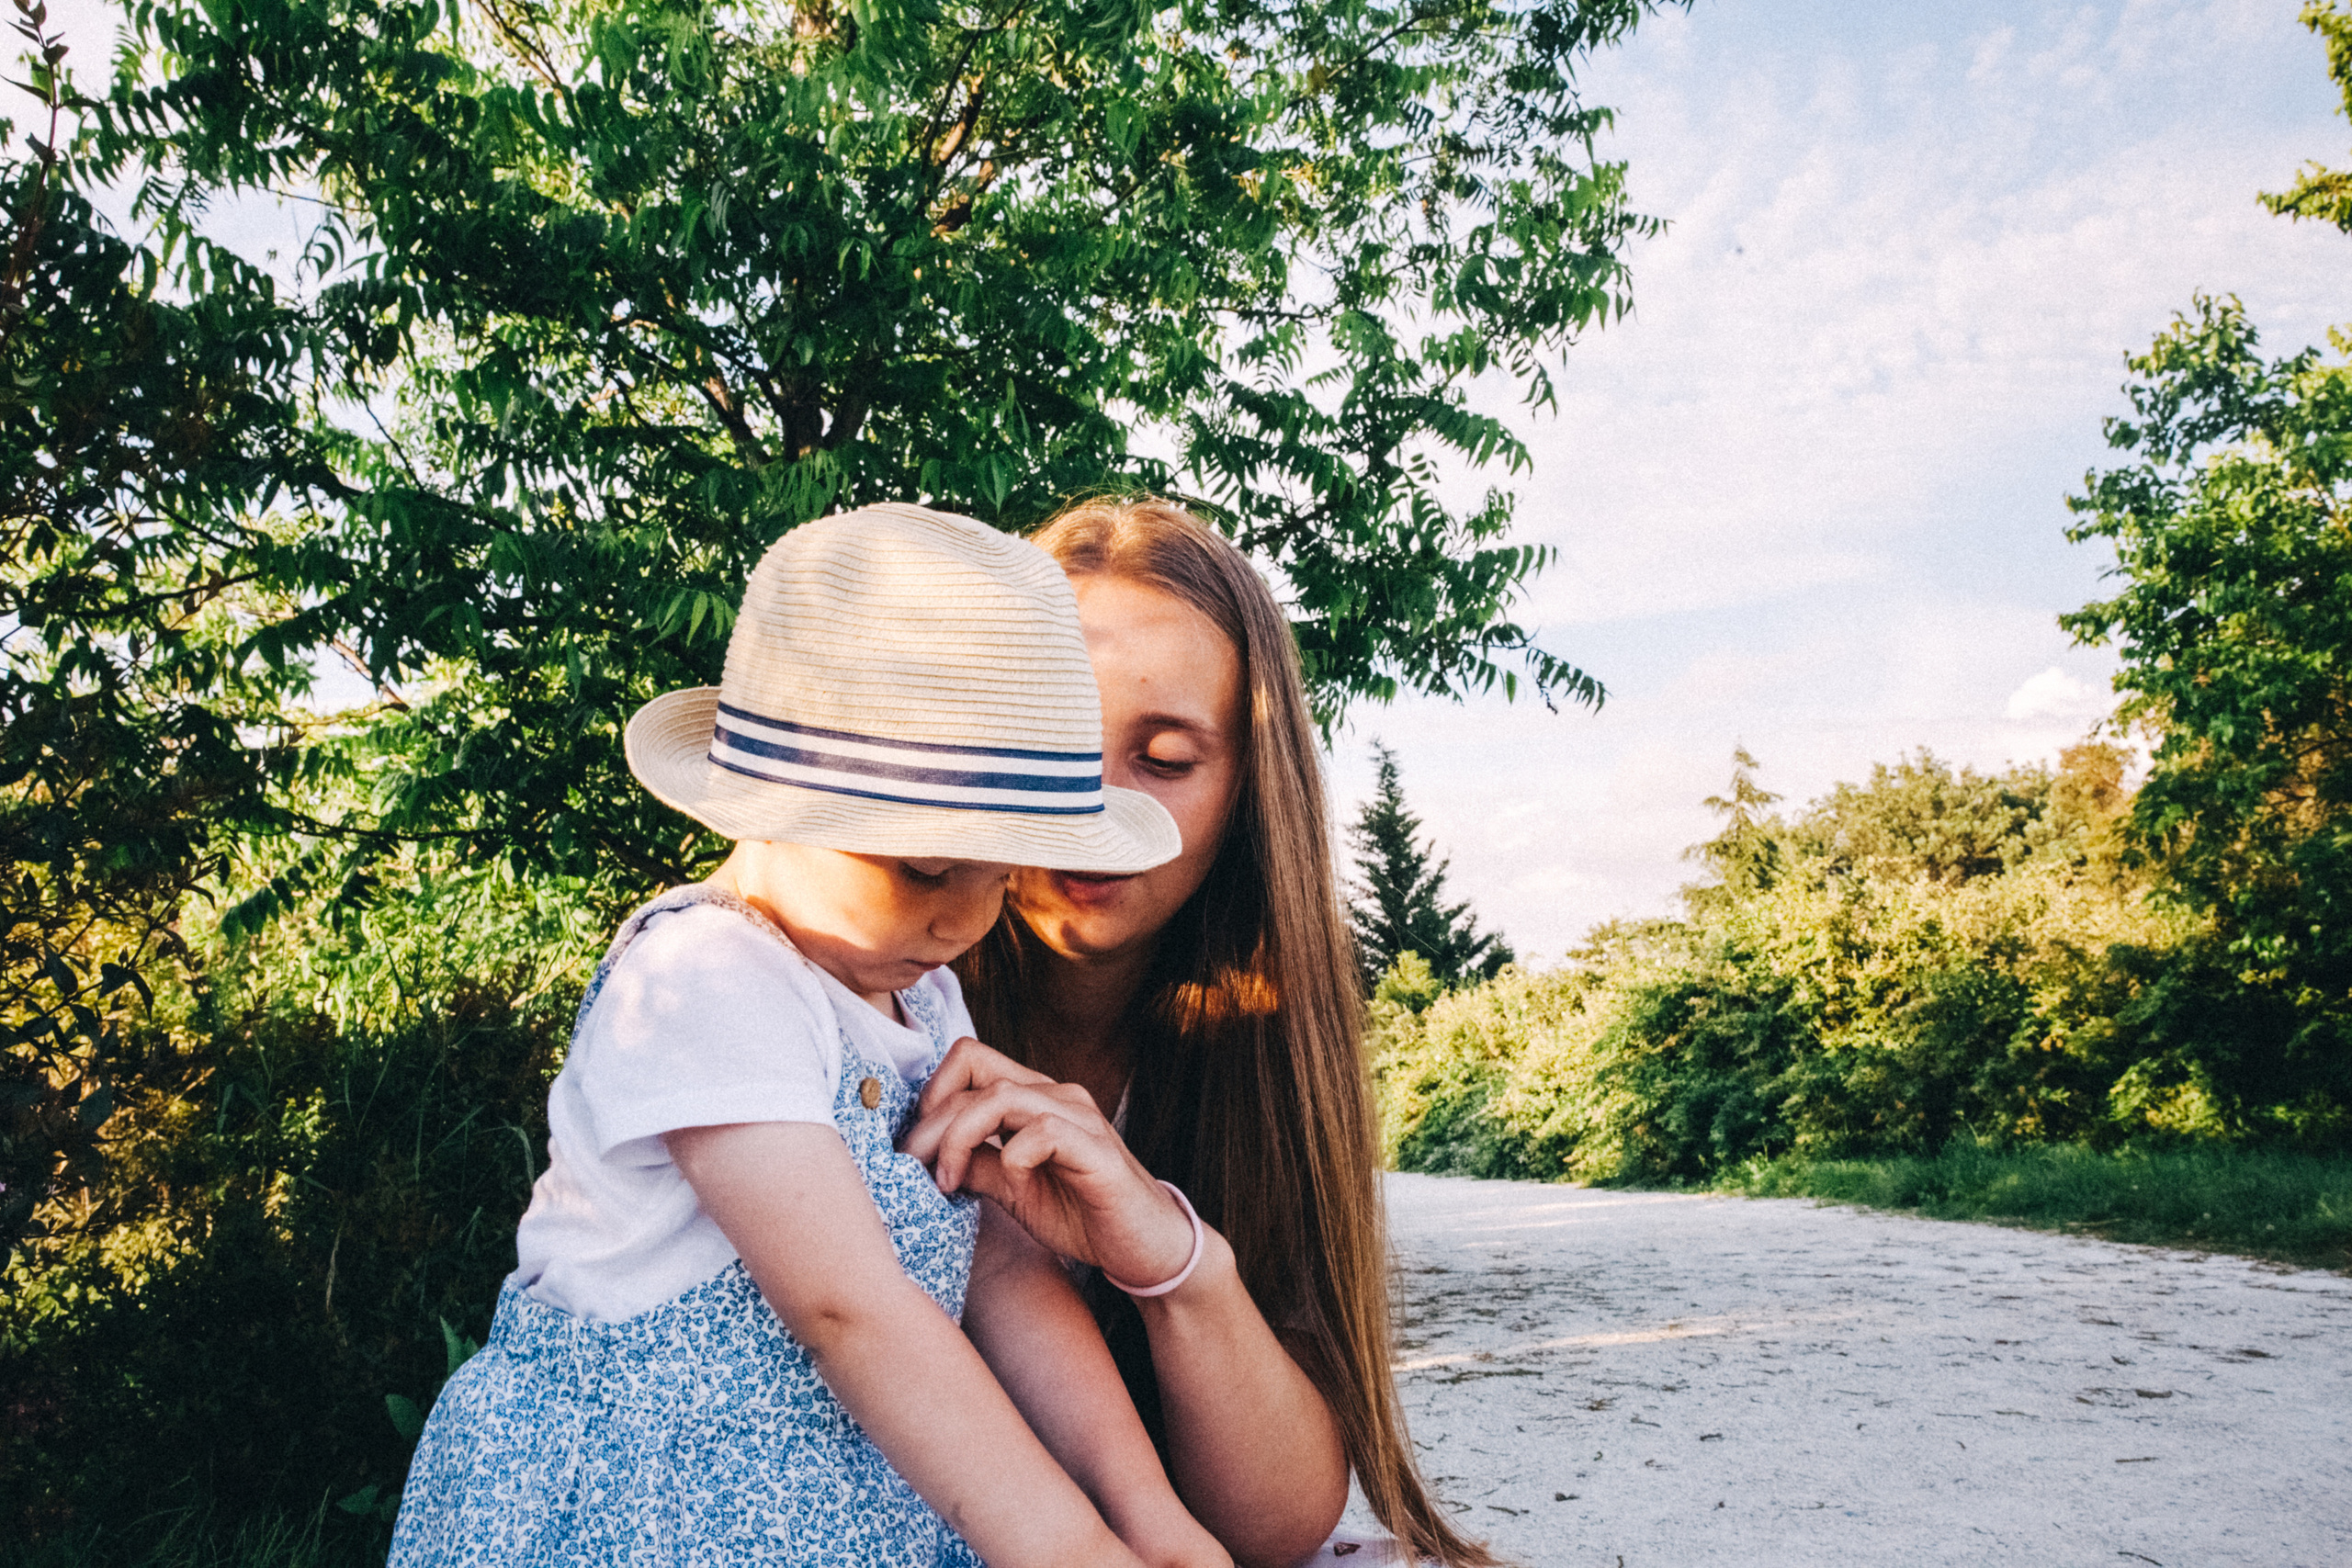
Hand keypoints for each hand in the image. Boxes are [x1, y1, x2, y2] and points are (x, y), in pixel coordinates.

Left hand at [900, 1037, 1198, 1289]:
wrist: (1144, 1248)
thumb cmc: (1081, 1215)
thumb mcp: (1011, 1188)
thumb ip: (974, 1163)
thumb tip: (924, 1155)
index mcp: (1034, 1098)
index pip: (969, 1060)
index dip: (932, 1096)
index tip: (917, 1149)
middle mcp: (1056, 1095)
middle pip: (976, 1072)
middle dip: (932, 1122)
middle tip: (915, 1168)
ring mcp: (1079, 1118)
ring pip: (1002, 1096)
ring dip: (960, 1137)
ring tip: (949, 1181)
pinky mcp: (1097, 1149)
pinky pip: (1043, 1132)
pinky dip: (1014, 1155)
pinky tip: (1011, 1181)